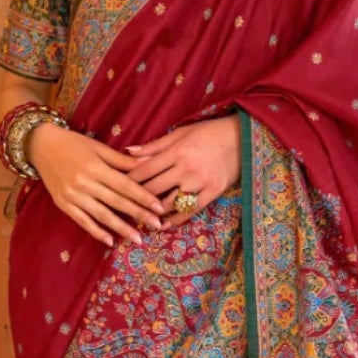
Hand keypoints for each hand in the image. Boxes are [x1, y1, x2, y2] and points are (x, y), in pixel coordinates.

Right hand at [28, 122, 166, 247]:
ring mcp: (73, 196)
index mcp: (96, 167)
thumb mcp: (99, 148)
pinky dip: (96, 232)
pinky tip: (110, 241)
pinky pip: (83, 221)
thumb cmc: (74, 144)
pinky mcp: (63, 205)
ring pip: (102, 215)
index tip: (159, 207)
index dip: (143, 197)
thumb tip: (149, 161)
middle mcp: (84, 183)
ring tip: (138, 239)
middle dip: (138, 214)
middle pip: (117, 202)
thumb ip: (123, 160)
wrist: (41, 146)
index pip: (125, 185)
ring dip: (121, 228)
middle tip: (157, 225)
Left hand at [125, 116, 241, 226]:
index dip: (128, 180)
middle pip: (153, 189)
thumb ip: (154, 146)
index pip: (145, 170)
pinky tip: (164, 224)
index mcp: (176, 151)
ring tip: (139, 219)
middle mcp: (186, 168)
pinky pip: (189, 211)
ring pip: (169, 204)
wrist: (242, 139)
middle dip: (135, 199)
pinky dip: (175, 220)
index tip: (115, 187)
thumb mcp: (180, 133)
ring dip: (152, 213)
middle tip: (122, 207)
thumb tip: (128, 152)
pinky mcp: (212, 193)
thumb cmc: (208, 133)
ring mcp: (199, 183)